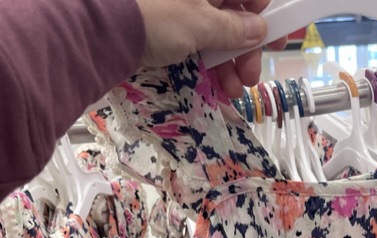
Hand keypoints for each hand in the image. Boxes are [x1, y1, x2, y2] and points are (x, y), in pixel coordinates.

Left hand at [137, 0, 284, 97]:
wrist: (98, 29)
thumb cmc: (156, 16)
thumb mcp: (201, 23)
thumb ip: (235, 28)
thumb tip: (259, 30)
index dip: (267, 15)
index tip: (279, 40)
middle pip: (234, 13)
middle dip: (247, 48)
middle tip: (250, 77)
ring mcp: (178, 5)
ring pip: (215, 30)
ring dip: (229, 61)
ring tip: (232, 90)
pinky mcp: (164, 23)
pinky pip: (196, 39)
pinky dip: (208, 60)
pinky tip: (215, 83)